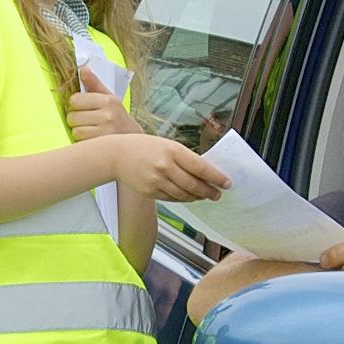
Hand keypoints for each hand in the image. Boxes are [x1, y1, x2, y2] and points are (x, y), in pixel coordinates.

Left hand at [67, 66, 140, 140]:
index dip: (74, 104)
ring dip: (78, 131)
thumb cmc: (117, 115)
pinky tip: (91, 138)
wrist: (133, 138)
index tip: (82, 107)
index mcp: (108, 100)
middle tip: (85, 120)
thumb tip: (82, 69)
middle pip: (72, 116)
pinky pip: (80, 142)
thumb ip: (94, 83)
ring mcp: (106, 131)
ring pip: (75, 130)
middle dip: (74, 119)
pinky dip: (82, 141)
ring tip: (89, 129)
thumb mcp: (109, 97)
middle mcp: (108, 115)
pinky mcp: (102, 144)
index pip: (75, 100)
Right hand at [112, 134, 230, 202]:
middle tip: (217, 194)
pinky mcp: (150, 191)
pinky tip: (188, 196)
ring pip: (183, 194)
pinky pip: (171, 198)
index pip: (201, 167)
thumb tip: (204, 172)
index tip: (226, 182)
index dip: (216, 177)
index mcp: (173, 150)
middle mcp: (165, 166)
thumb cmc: (143, 147)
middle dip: (209, 191)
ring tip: (204, 196)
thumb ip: (184, 157)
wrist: (117, 155)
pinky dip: (182, 198)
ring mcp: (156, 181)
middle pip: (194, 184)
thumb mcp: (166, 145)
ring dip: (196, 197)